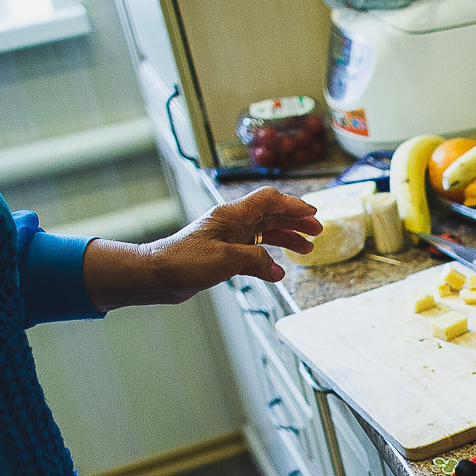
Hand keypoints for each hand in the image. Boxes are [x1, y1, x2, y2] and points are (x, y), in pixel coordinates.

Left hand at [83, 188, 322, 310]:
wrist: (158, 274)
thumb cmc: (184, 261)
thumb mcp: (225, 259)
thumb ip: (255, 261)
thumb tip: (278, 270)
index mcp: (231, 215)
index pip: (269, 200)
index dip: (293, 204)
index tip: (313, 212)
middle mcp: (231, 223)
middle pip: (271, 214)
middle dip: (295, 221)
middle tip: (317, 230)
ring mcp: (228, 238)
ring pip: (264, 232)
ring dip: (286, 238)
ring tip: (306, 248)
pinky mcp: (223, 254)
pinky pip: (254, 252)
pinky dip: (269, 258)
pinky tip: (278, 270)